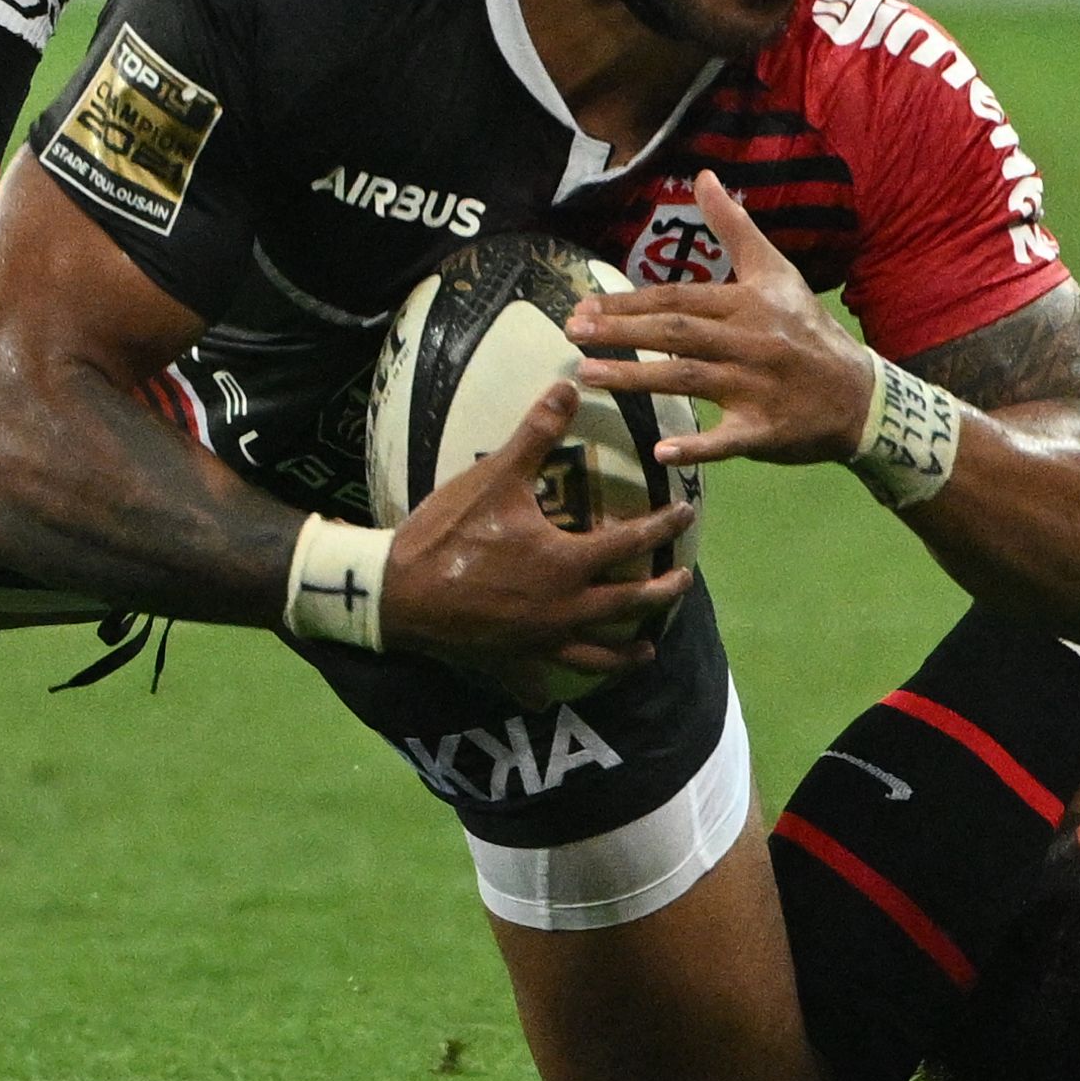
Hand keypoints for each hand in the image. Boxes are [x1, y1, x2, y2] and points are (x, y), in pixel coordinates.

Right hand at [378, 375, 699, 706]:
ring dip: (626, 655)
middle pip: (629, 605)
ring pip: (597, 656)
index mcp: (568, 564)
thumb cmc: (447, 531)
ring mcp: (538, 643)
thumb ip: (536, 433)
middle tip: (683, 581)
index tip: (686, 513)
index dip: (663, 525)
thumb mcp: (495, 476)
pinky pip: (535, 683)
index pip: (633, 543)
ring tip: (645, 652)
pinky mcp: (508, 663)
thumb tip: (568, 384)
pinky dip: (545, 690)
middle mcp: (564, 610)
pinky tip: (550, 696)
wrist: (393, 591)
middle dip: (662, 592)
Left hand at [565, 172, 885, 471]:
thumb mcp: (775, 270)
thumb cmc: (805, 328)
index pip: (678, 299)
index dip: (629, 301)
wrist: (858, 391)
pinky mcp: (765, 430)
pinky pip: (727, 440)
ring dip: (636, 378)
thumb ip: (734, 226)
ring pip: (689, 379)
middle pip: (676, 334)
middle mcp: (750, 341)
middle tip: (572, 333)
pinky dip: (697, 447)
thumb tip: (703, 176)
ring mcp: (757, 388)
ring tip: (588, 375)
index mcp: (747, 303)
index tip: (585, 305)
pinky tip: (661, 453)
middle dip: (621, 333)